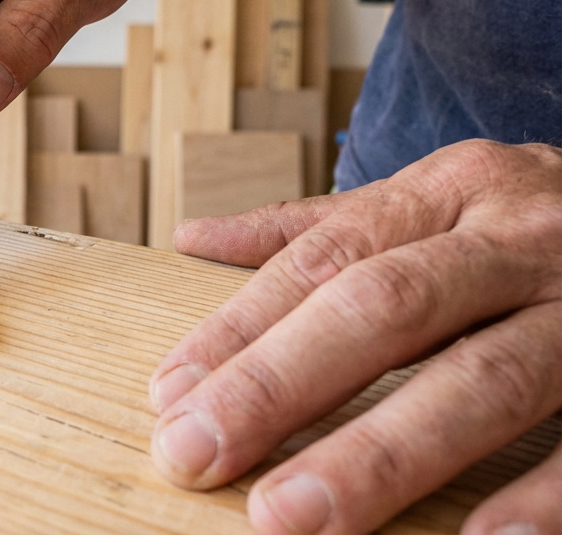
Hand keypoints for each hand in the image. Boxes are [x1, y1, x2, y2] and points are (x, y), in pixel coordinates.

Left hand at [151, 139, 561, 533]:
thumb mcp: (436, 201)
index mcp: (451, 192)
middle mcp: (521, 239)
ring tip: (291, 519)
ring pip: (483, 380)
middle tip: (195, 457)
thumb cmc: (533, 222)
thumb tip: (192, 238)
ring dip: (381, 455)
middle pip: (384, 308)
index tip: (170, 397)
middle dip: (280, 386)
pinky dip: (543, 496)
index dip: (239, 328)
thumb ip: (321, 229)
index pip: (324, 260)